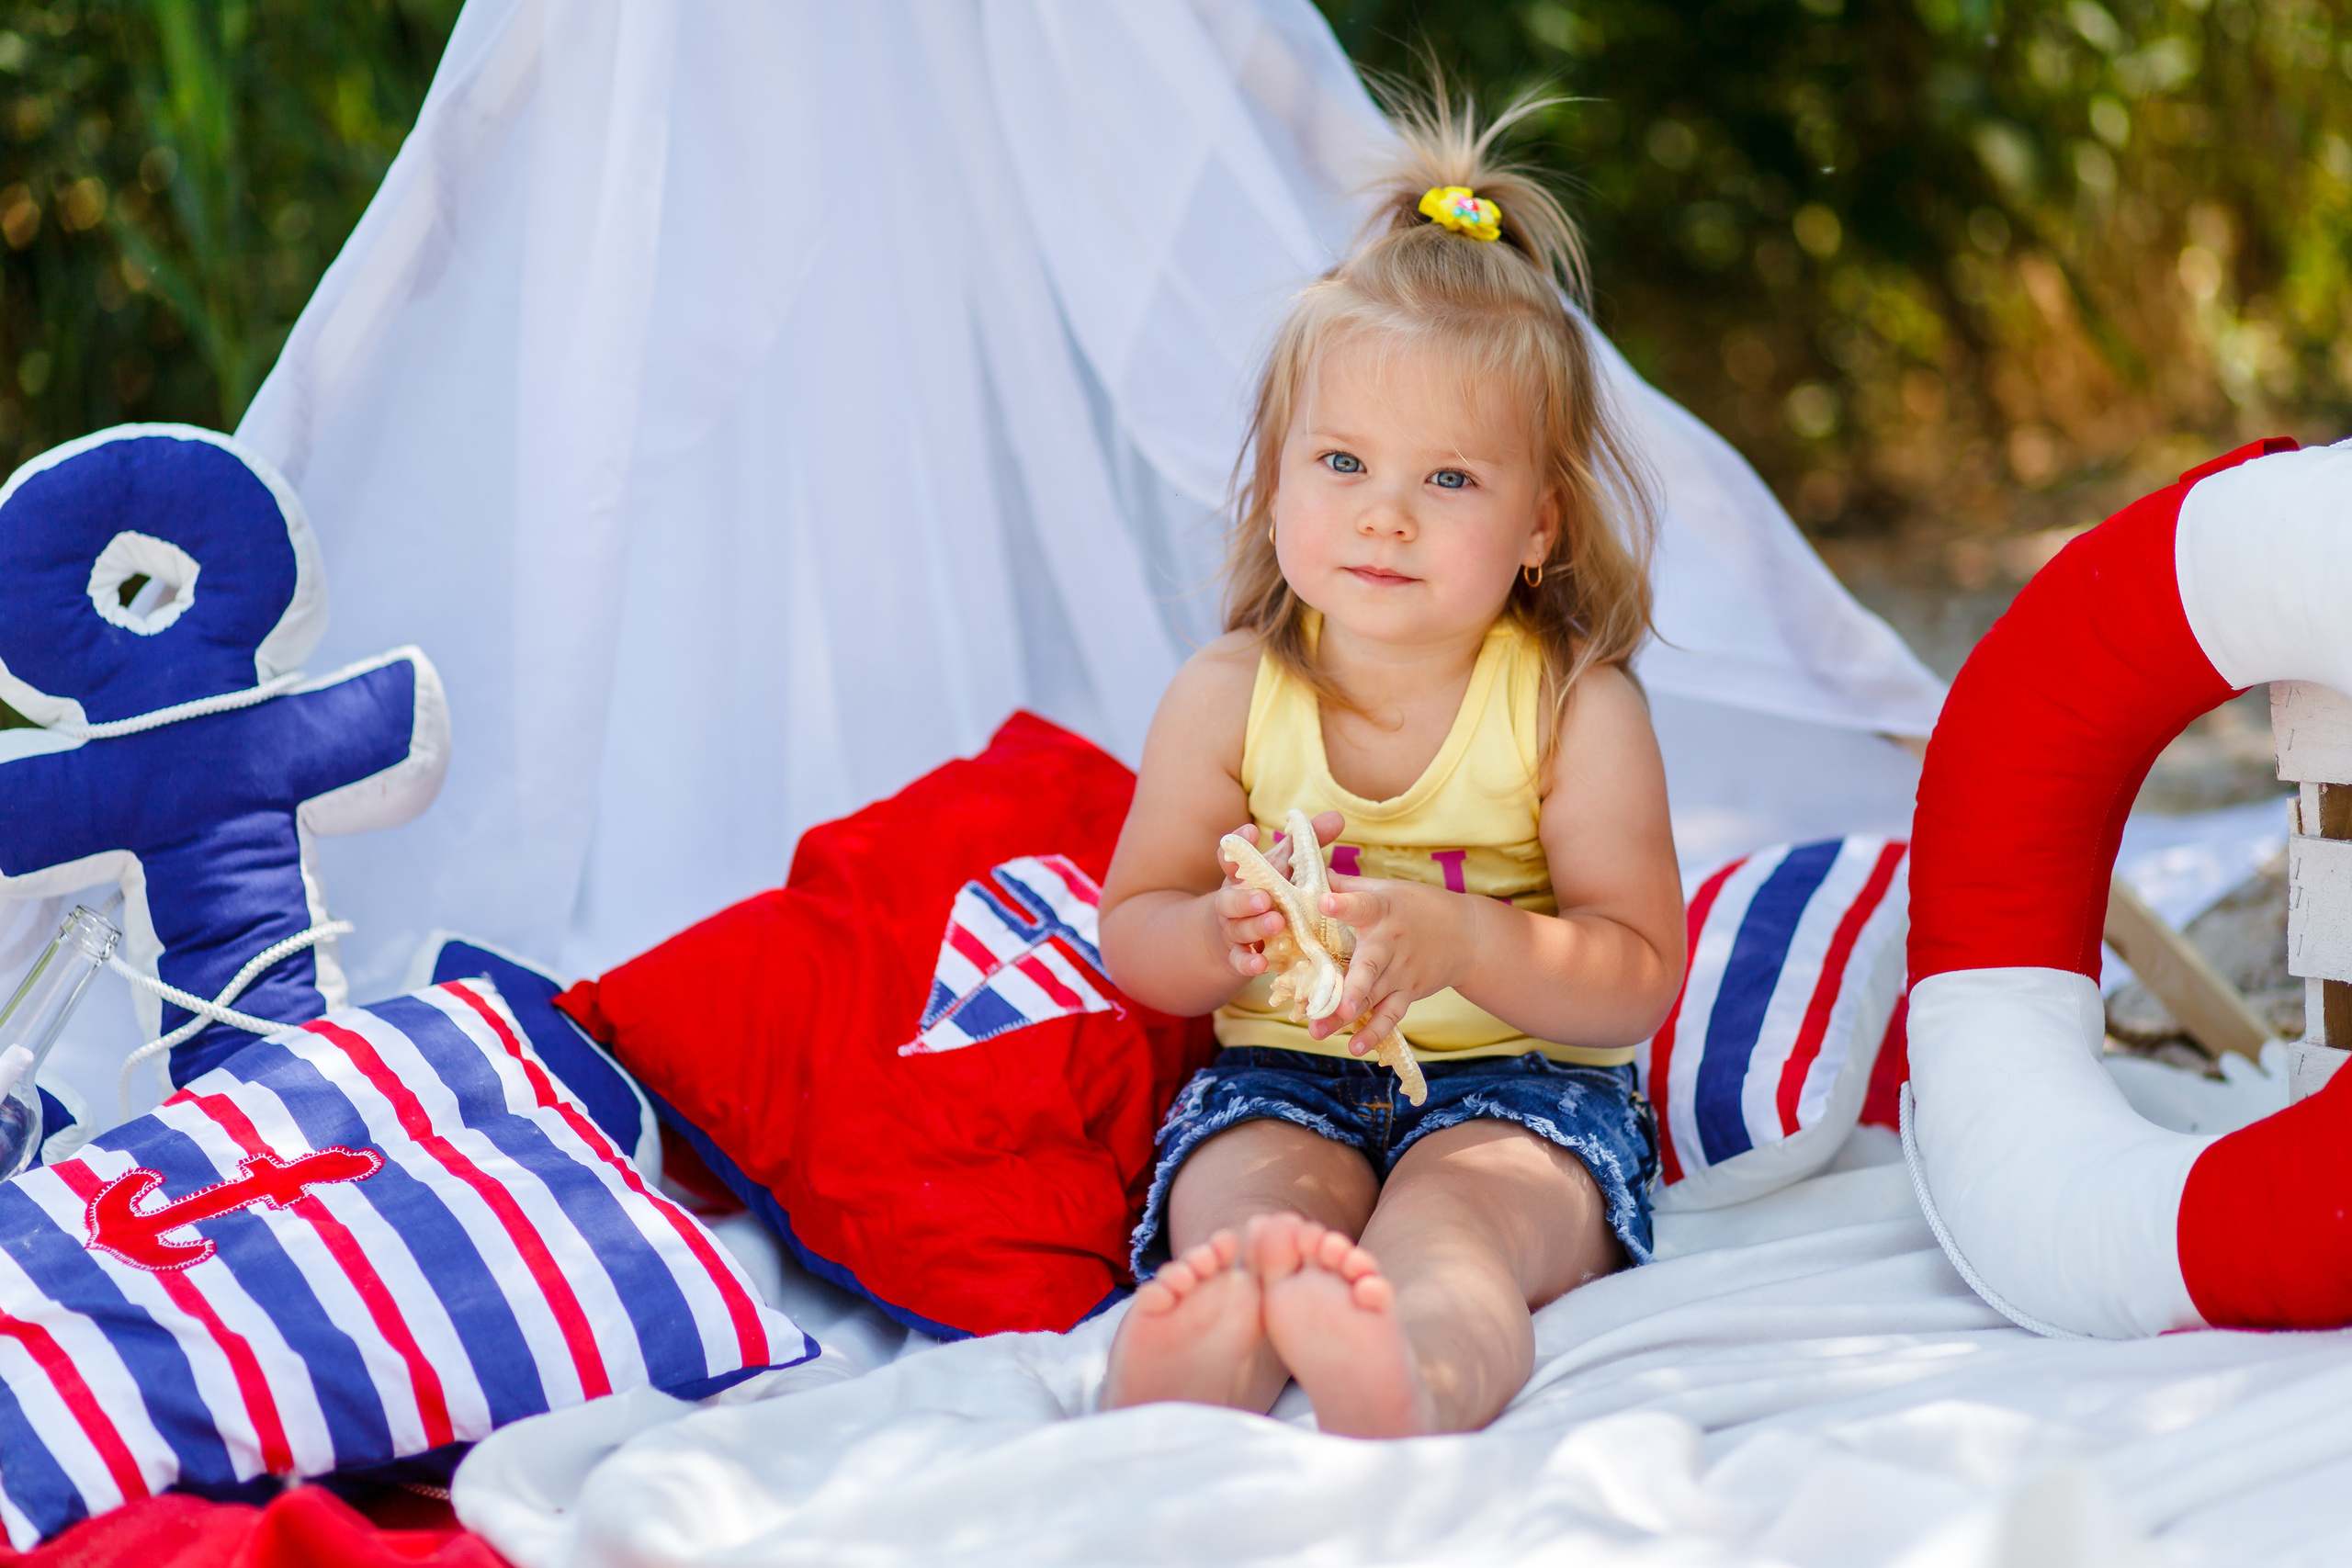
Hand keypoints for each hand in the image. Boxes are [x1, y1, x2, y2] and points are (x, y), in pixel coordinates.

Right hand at [1208, 811, 1346, 981]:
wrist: (1228, 940)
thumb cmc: (1265, 896)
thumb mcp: (1281, 871)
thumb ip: (1304, 847)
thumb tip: (1338, 817)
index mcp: (1240, 878)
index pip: (1231, 858)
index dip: (1238, 845)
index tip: (1251, 833)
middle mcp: (1231, 902)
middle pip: (1230, 898)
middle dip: (1245, 897)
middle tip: (1265, 897)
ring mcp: (1232, 930)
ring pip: (1237, 928)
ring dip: (1254, 926)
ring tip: (1275, 923)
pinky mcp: (1236, 956)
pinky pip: (1239, 960)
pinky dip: (1248, 961)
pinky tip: (1260, 963)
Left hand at [1310, 875, 1464, 1050]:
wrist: (1468, 936)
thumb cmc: (1418, 906)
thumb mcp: (1387, 888)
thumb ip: (1349, 884)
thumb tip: (1310, 870)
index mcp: (1381, 910)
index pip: (1362, 904)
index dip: (1343, 904)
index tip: (1325, 903)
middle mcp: (1391, 943)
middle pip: (1370, 965)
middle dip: (1353, 986)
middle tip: (1334, 1004)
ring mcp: (1402, 972)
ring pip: (1372, 996)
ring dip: (1346, 1016)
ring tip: (1319, 1031)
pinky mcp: (1409, 992)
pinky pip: (1390, 1015)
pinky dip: (1374, 1032)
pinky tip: (1355, 1047)